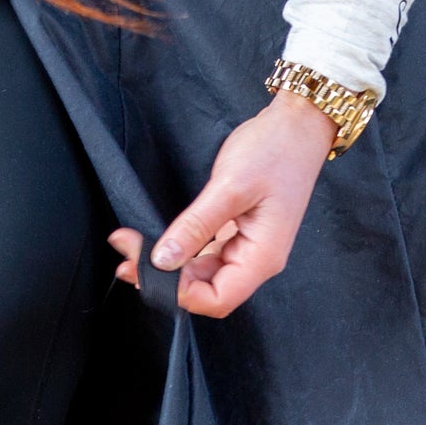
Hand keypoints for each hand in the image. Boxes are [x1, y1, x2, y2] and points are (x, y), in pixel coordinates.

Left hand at [108, 89, 335, 318]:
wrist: (298, 125)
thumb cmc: (274, 150)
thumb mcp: (230, 187)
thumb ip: (196, 226)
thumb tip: (163, 260)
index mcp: (262, 257)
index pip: (218, 299)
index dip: (182, 294)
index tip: (149, 270)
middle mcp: (256, 260)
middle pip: (206, 289)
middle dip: (166, 279)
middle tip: (127, 256)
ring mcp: (247, 247)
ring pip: (202, 273)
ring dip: (169, 266)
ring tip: (132, 249)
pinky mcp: (238, 233)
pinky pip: (205, 254)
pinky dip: (180, 251)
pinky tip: (157, 243)